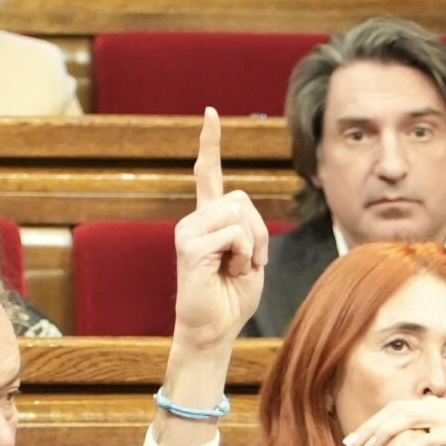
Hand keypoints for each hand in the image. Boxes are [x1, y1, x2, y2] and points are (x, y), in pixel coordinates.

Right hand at [170, 108, 268, 354]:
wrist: (214, 331)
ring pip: (240, 213)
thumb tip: (242, 214)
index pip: (207, 174)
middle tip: (248, 262)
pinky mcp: (189, 246)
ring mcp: (188, 231)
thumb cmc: (232, 300)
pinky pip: (234, 233)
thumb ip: (249, 230)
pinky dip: (244, 255)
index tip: (210, 113)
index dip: (210, 143)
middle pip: (241, 198)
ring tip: (236, 269)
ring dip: (253, 245)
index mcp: (207, 221)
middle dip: (258, 231)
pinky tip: (229, 273)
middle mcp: (193, 221)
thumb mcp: (250, 258)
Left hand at [343, 394, 445, 445]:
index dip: (369, 424)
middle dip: (372, 428)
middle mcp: (438, 406)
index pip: (392, 409)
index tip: (349, 442)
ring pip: (409, 418)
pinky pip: (427, 440)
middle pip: (397, 410)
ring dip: (387, 435)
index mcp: (427, 406)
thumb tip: (365, 445)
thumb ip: (400, 441)